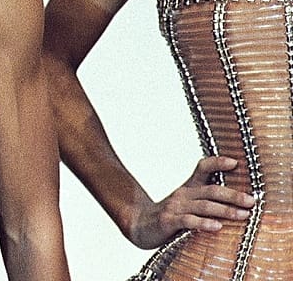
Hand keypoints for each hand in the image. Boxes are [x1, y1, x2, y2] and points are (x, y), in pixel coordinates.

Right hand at [126, 156, 253, 248]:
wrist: (139, 225)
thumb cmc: (171, 216)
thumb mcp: (187, 203)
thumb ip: (207, 200)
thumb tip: (239, 203)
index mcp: (189, 188)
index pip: (203, 168)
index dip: (218, 163)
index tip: (236, 163)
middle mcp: (183, 194)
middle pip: (211, 190)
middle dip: (233, 195)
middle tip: (251, 201)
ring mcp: (175, 207)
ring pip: (204, 206)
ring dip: (225, 210)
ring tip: (243, 215)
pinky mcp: (169, 221)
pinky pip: (189, 221)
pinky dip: (204, 223)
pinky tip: (217, 227)